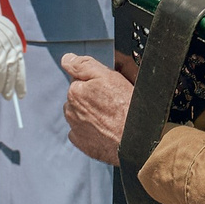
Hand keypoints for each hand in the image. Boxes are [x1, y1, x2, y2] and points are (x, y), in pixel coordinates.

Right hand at [0, 12, 27, 102]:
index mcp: (12, 33)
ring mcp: (5, 47)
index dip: (19, 69)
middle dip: (19, 81)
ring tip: (7, 96)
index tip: (19, 80)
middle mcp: (12, 40)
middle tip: (21, 94)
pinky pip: (0, 72)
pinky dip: (0, 83)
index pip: (18, 55)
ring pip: (10, 71)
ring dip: (8, 86)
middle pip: (18, 65)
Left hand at [61, 53, 134, 167]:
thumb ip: (84, 65)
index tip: (110, 89)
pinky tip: (106, 130)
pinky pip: (83, 133)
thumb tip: (67, 59)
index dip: (97, 82)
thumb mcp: (109, 76)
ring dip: (91, 114)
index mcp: (75, 91)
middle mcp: (70, 111)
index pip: (80, 79)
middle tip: (113, 103)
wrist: (137, 140)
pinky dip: (91, 131)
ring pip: (81, 115)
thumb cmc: (126, 108)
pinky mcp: (82, 144)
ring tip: (111, 117)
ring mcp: (75, 129)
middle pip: (80, 98)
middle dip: (92, 98)